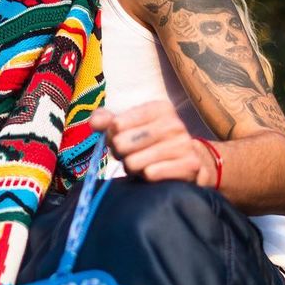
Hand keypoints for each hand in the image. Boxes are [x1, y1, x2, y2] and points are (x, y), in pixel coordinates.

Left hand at [90, 101, 218, 185]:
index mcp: (160, 108)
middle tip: (131, 155)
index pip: (116, 124)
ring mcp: (183, 145)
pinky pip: (150, 174)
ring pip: (133, 161)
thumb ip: (108, 121)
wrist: (190, 162)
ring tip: (142, 164)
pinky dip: (146, 177)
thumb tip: (94, 122)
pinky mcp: (189, 166)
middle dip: (121, 154)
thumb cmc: (153, 144)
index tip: (121, 139)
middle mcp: (174, 124)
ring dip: (132, 167)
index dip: (112, 137)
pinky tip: (153, 173)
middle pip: (122, 143)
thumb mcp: (131, 127)